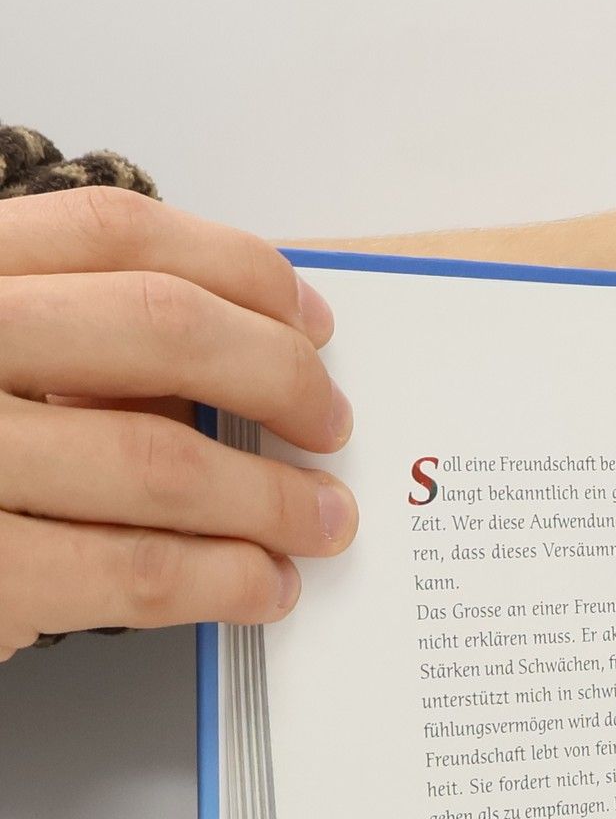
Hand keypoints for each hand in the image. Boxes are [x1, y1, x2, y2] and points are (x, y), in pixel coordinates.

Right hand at [0, 189, 356, 659]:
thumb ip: (81, 348)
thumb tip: (242, 368)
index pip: (113, 233)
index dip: (238, 271)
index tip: (310, 321)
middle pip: (161, 326)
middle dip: (280, 378)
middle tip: (331, 424)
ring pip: (162, 460)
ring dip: (274, 499)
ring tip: (323, 522)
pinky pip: (137, 570)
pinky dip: (226, 580)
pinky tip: (264, 585)